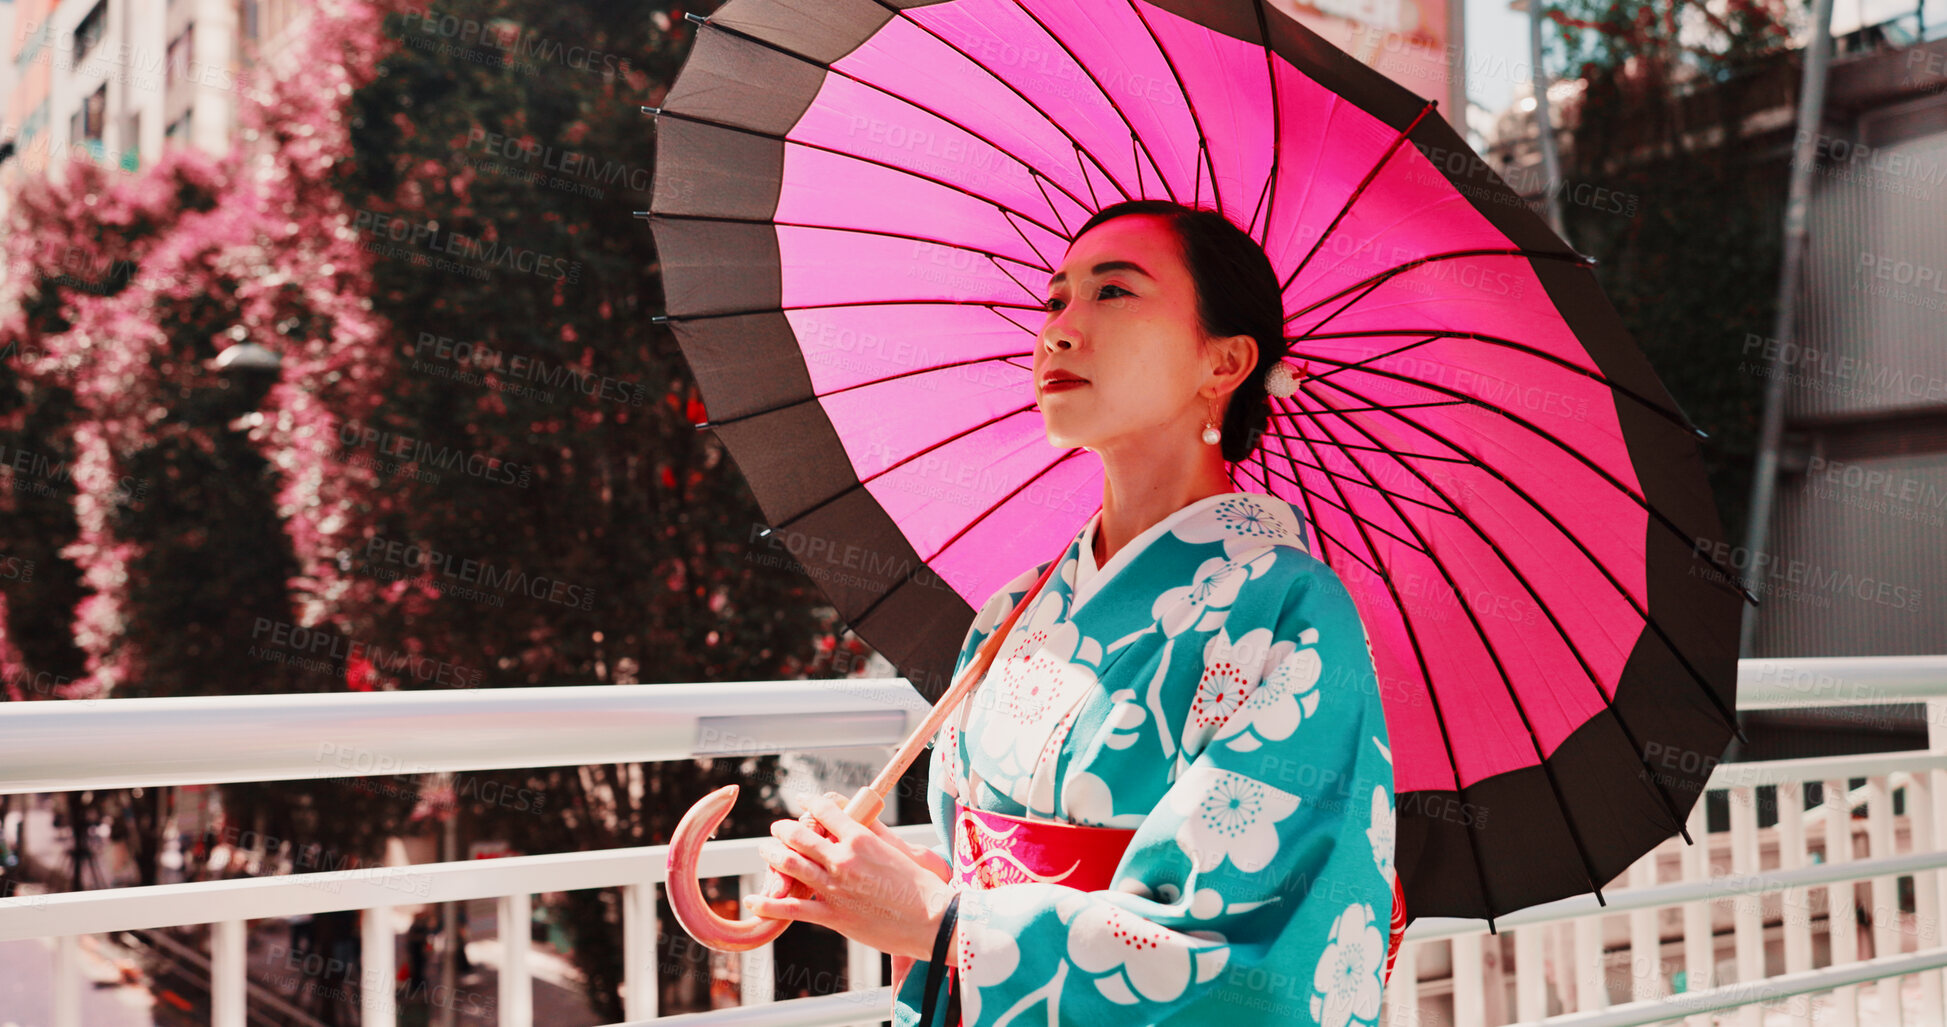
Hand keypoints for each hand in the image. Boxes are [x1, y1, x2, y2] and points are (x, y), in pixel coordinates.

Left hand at [747, 791, 955, 960]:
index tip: (802, 801)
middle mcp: (843, 858)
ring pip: (791, 865)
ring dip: (773, 855)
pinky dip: (769, 905)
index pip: (825, 811)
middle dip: (784, 829)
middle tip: (777, 828)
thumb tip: (857, 819)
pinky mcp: (833, 915)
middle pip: (800, 835)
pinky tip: (754, 902)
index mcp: (861, 838)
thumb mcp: (897, 849)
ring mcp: (835, 887)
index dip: (809, 803)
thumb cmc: (922, 886)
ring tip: (765, 851)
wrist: (933, 920)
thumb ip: (873, 834)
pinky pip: (792, 909)